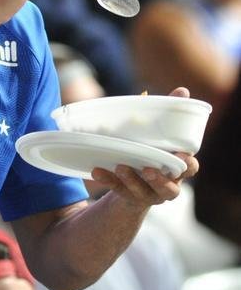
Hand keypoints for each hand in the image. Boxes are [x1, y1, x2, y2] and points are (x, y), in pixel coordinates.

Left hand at [91, 85, 198, 207]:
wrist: (133, 183)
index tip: (181, 156)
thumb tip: (182, 91)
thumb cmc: (151, 151)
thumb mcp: (158, 133)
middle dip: (160, 180)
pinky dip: (109, 181)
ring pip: (145, 193)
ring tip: (121, 166)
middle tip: (148, 169)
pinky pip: (119, 191)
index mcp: (178, 168)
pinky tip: (97, 171)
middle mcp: (168, 185)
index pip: (191, 168)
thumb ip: (169, 115)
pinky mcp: (130, 198)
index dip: (188, 164)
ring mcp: (149, 195)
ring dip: (132, 180)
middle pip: (171, 189)